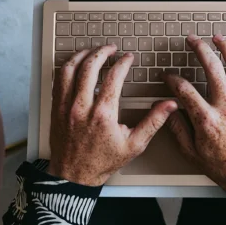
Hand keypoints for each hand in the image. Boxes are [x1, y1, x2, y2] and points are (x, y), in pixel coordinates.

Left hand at [48, 45, 177, 185]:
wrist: (74, 176)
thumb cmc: (102, 162)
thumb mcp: (134, 145)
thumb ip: (153, 122)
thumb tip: (169, 105)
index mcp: (103, 114)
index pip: (113, 77)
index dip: (123, 63)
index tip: (128, 58)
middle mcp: (81, 107)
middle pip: (89, 67)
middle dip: (102, 52)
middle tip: (111, 48)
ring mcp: (65, 107)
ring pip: (70, 69)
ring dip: (82, 55)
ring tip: (92, 51)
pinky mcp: (55, 109)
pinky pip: (58, 80)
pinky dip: (67, 67)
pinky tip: (75, 64)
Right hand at [163, 33, 225, 196]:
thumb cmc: (222, 167)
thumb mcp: (191, 153)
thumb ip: (177, 129)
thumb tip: (167, 111)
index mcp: (206, 120)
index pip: (184, 90)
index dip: (172, 79)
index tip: (168, 76)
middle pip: (212, 70)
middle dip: (200, 50)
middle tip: (192, 40)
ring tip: (218, 39)